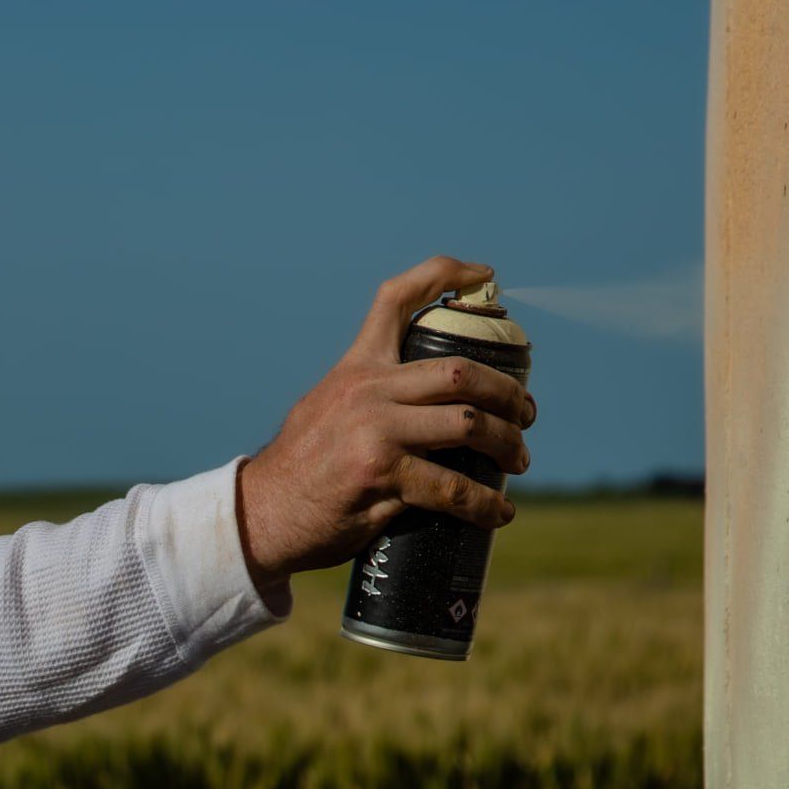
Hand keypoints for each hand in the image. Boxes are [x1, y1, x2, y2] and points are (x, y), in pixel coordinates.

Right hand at [235, 256, 535, 593]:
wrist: (261, 513)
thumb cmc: (303, 468)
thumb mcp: (327, 408)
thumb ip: (372, 397)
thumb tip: (430, 405)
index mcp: (357, 368)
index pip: (397, 300)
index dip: (445, 276)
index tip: (485, 276)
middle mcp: (367, 391)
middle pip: (460, 371)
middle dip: (508, 392)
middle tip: (526, 415)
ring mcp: (374, 432)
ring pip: (469, 423)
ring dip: (508, 444)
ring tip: (518, 462)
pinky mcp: (380, 476)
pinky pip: (453, 488)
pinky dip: (487, 504)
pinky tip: (498, 512)